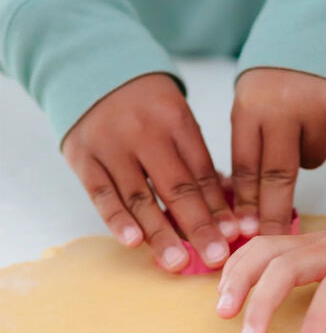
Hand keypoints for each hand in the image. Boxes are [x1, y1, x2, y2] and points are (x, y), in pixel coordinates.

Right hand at [62, 73, 239, 271]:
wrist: (93, 70)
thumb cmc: (147, 108)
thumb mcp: (178, 121)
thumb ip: (197, 163)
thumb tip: (226, 212)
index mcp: (176, 121)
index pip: (202, 172)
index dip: (219, 207)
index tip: (235, 235)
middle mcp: (145, 132)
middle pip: (176, 187)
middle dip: (199, 226)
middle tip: (217, 257)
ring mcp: (111, 145)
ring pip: (139, 196)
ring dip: (160, 232)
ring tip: (178, 262)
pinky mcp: (82, 157)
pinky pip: (102, 194)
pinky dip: (117, 220)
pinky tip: (134, 242)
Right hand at [216, 184, 325, 332]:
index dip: (316, 323)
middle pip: (285, 264)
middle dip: (260, 303)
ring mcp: (320, 238)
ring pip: (267, 248)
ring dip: (240, 277)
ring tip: (223, 312)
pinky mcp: (312, 241)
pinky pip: (268, 246)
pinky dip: (243, 264)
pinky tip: (229, 286)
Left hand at [231, 68, 325, 236]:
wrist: (324, 25)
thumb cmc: (281, 75)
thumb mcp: (254, 100)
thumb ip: (253, 144)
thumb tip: (249, 205)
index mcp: (250, 107)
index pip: (247, 166)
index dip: (247, 204)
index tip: (246, 234)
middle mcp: (283, 109)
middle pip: (278, 176)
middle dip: (274, 212)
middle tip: (273, 237)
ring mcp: (318, 109)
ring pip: (313, 161)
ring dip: (309, 153)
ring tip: (306, 119)